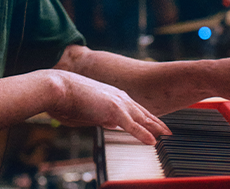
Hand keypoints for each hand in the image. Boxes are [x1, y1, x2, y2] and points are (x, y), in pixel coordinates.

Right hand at [48, 71, 169, 144]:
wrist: (61, 87)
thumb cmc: (71, 98)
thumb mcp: (92, 109)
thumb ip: (103, 116)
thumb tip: (111, 124)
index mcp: (115, 96)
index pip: (136, 110)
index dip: (148, 119)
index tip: (157, 126)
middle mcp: (120, 97)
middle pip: (144, 113)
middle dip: (157, 123)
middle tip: (169, 132)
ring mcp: (118, 102)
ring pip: (142, 118)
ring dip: (155, 128)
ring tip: (167, 136)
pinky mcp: (113, 110)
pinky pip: (132, 125)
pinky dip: (143, 134)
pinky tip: (152, 141)